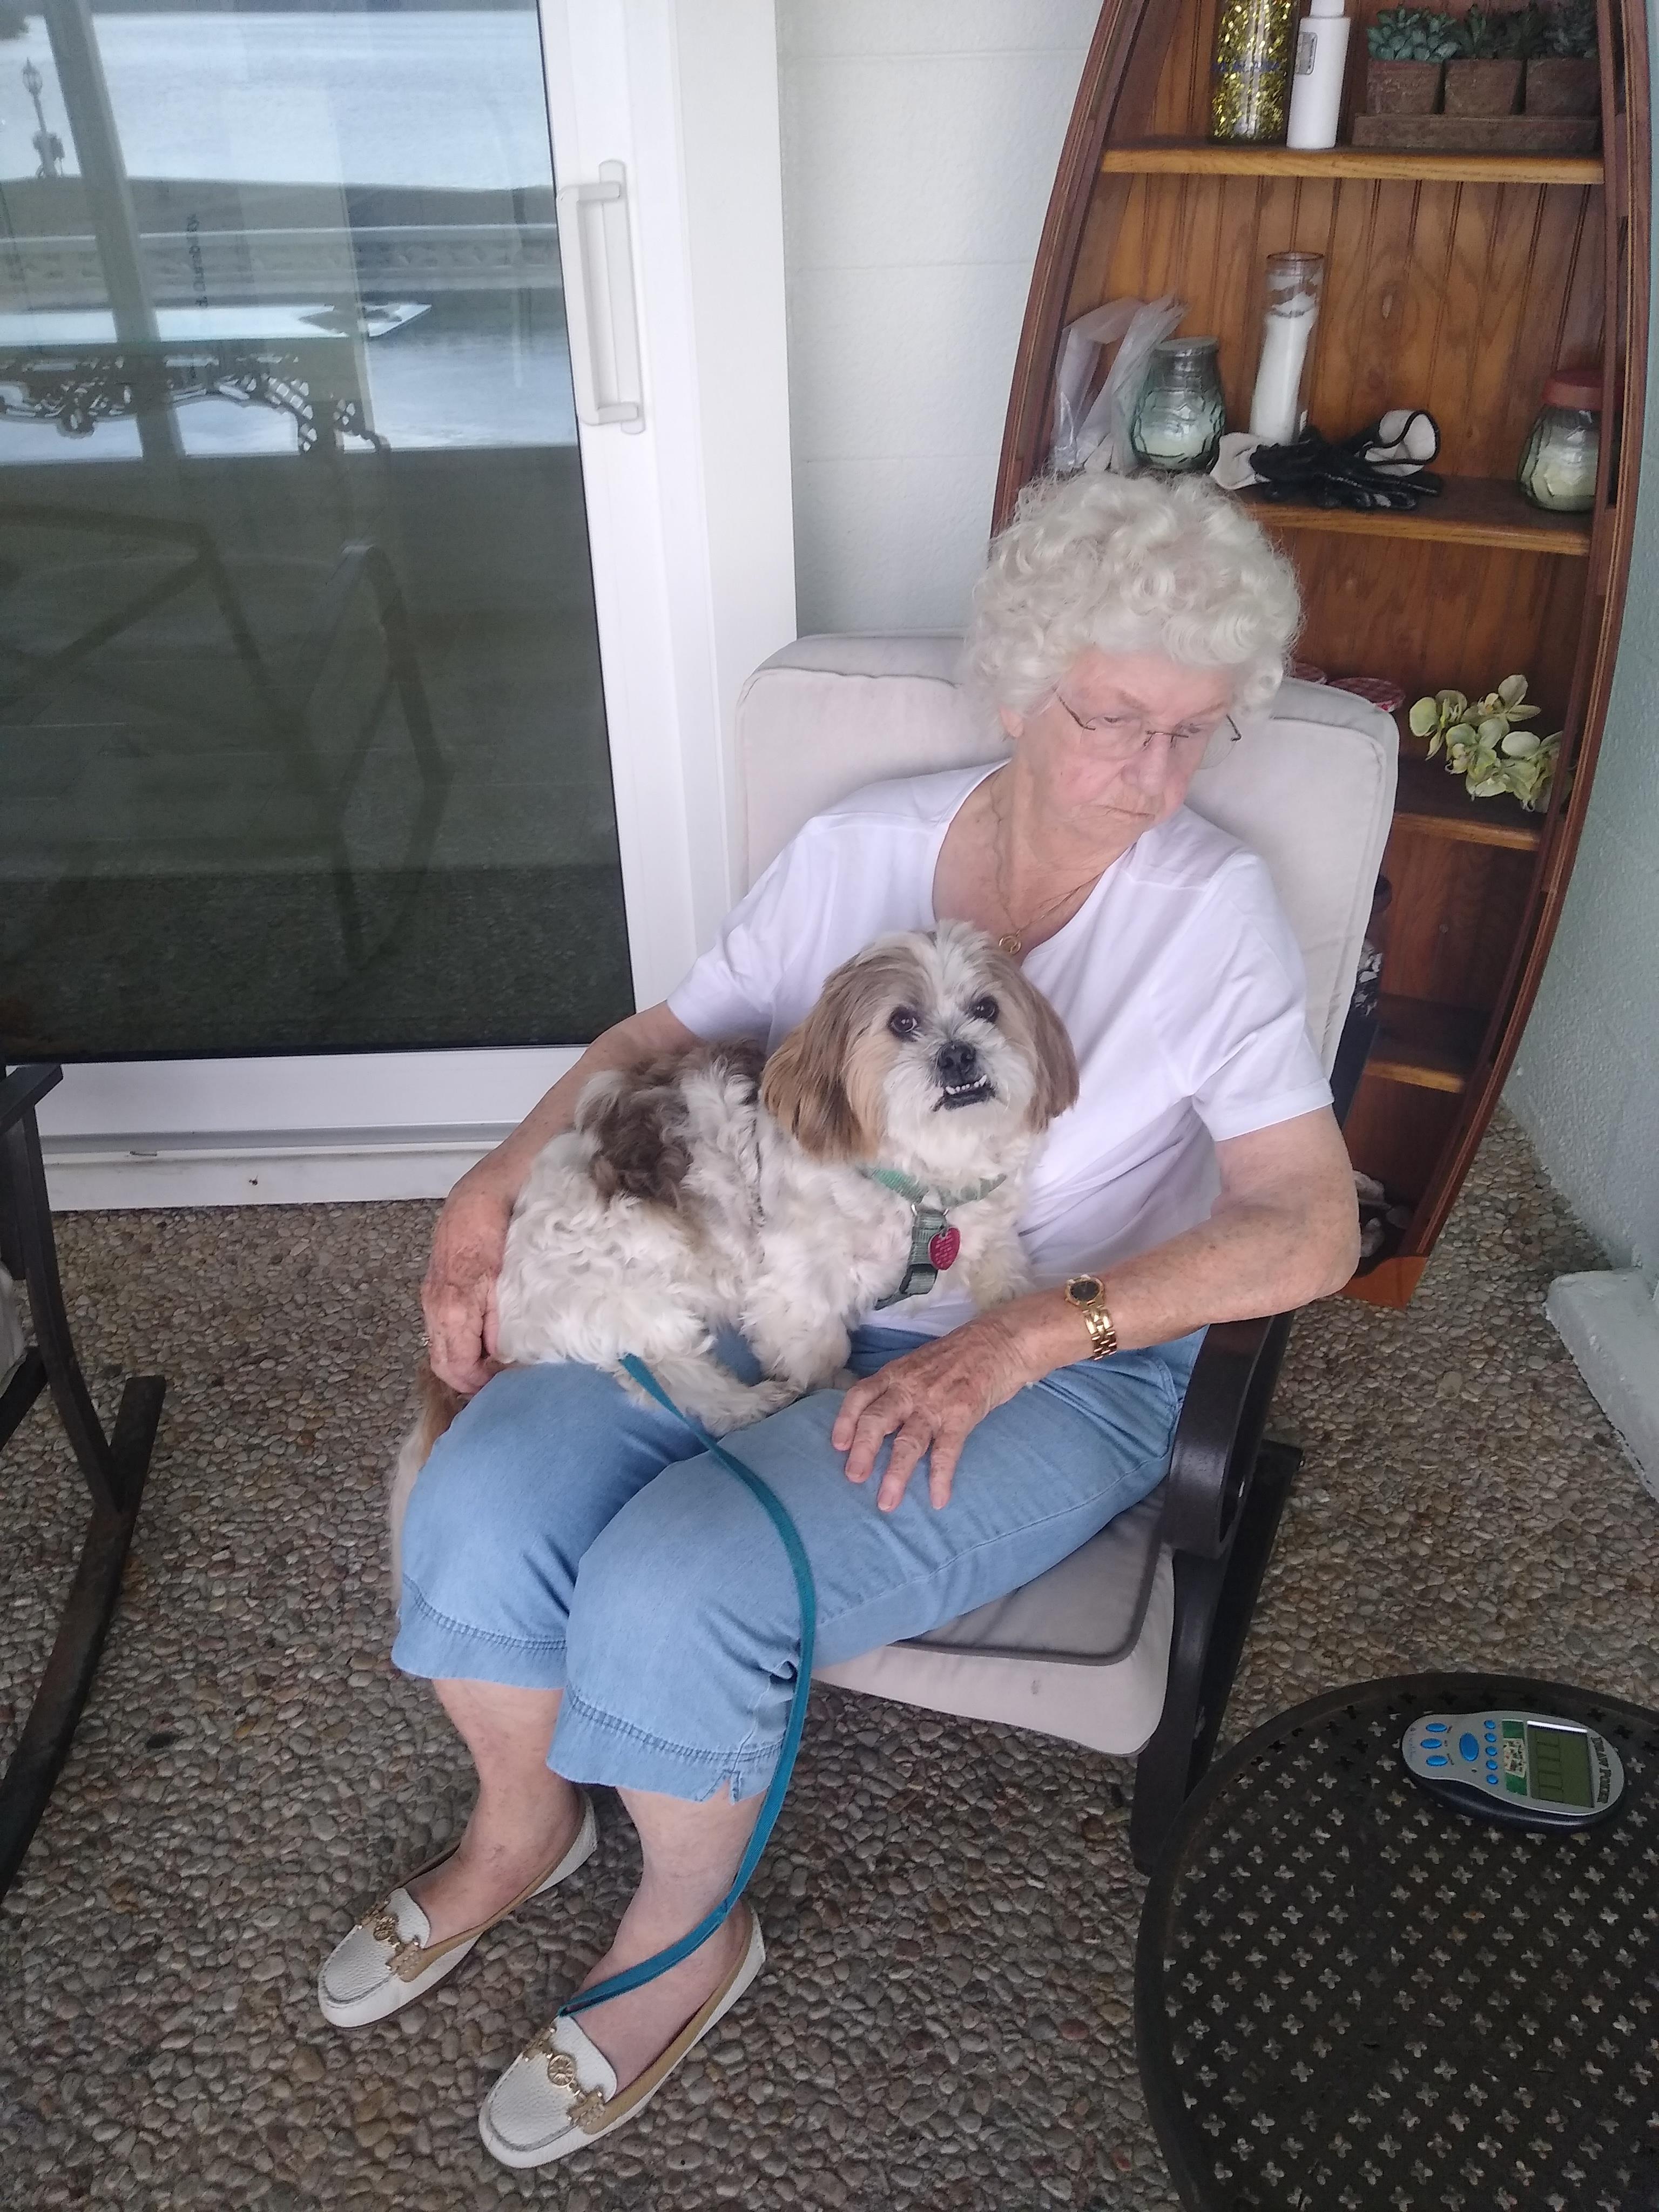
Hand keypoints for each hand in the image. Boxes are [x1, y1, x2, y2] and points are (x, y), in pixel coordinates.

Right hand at [422, 1172, 512, 1394]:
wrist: (486, 1190)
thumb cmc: (503, 1229)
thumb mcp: (508, 1279)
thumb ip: (500, 1320)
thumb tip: (499, 1358)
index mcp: (452, 1307)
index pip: (456, 1367)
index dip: (479, 1386)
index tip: (505, 1391)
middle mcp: (435, 1305)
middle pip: (443, 1364)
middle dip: (469, 1380)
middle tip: (501, 1387)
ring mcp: (432, 1295)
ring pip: (440, 1347)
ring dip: (464, 1363)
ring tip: (494, 1368)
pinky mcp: (435, 1287)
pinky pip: (441, 1327)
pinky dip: (459, 1342)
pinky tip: (483, 1342)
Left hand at [830, 1314, 1038, 1512]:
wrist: (1001, 1340)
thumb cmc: (960, 1354)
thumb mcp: (920, 1363)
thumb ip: (899, 1387)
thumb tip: (879, 1417)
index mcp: (896, 1374)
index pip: (860, 1395)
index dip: (845, 1420)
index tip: (837, 1445)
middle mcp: (910, 1388)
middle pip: (876, 1420)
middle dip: (862, 1450)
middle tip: (853, 1478)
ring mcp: (935, 1403)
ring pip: (908, 1441)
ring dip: (896, 1474)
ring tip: (887, 1502)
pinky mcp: (962, 1415)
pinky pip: (947, 1450)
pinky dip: (941, 1477)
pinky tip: (939, 1499)